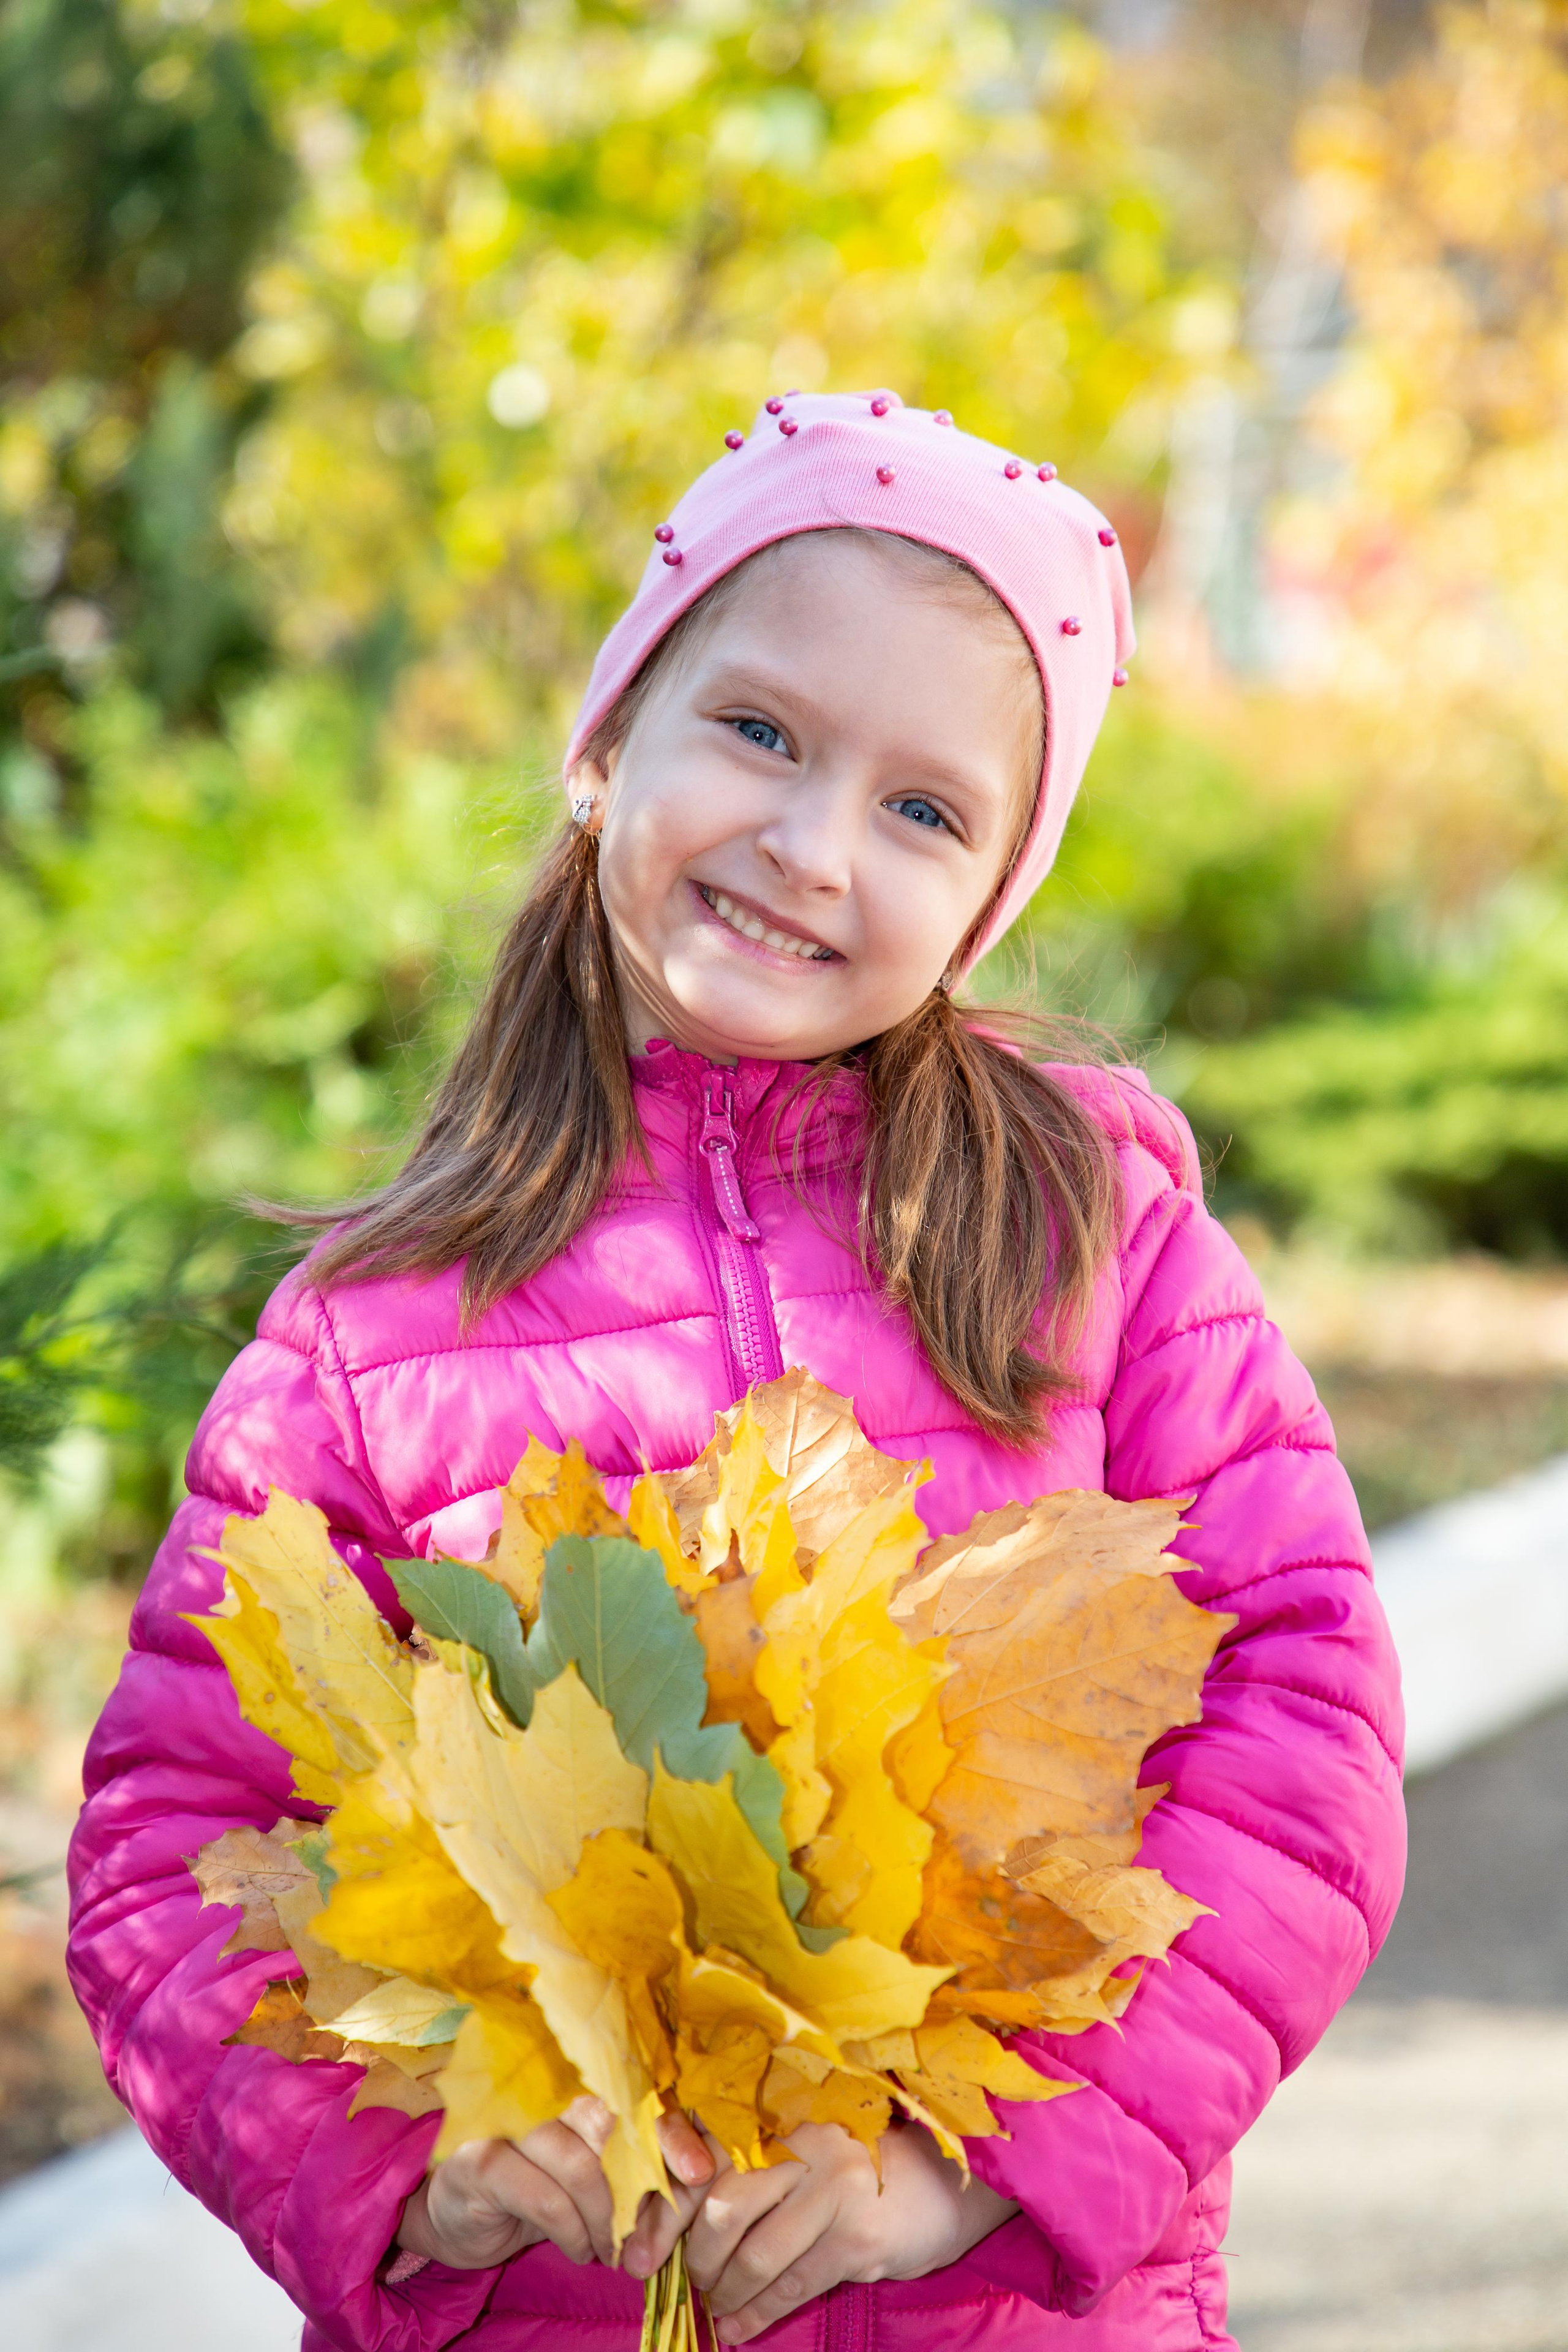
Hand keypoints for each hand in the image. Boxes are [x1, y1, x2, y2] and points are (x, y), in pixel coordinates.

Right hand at [396, 2096, 713, 2274]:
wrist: (458, 2216)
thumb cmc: (540, 2194)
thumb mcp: (596, 2186)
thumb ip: (640, 2180)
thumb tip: (695, 2189)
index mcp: (580, 2090)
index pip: (637, 2097)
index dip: (673, 2131)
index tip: (701, 2171)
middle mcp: (545, 2093)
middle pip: (613, 2125)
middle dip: (643, 2187)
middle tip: (652, 2236)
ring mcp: (509, 2122)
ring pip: (582, 2165)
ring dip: (605, 2219)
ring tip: (610, 2248)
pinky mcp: (482, 2160)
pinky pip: (548, 2199)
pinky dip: (572, 2232)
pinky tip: (578, 2248)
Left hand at [685, 2118, 1017, 2344]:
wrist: (938, 2185)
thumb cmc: (853, 2172)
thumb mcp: (798, 2158)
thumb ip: (745, 2173)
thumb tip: (671, 2227)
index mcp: (779, 2118)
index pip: (703, 2159)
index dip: (663, 2209)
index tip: (636, 2251)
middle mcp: (802, 2145)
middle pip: (721, 2205)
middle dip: (692, 2256)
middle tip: (685, 2281)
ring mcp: (832, 2189)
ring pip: (754, 2254)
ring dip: (725, 2293)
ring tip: (716, 2307)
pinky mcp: (856, 2236)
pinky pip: (791, 2285)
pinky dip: (756, 2314)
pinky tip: (737, 2330)